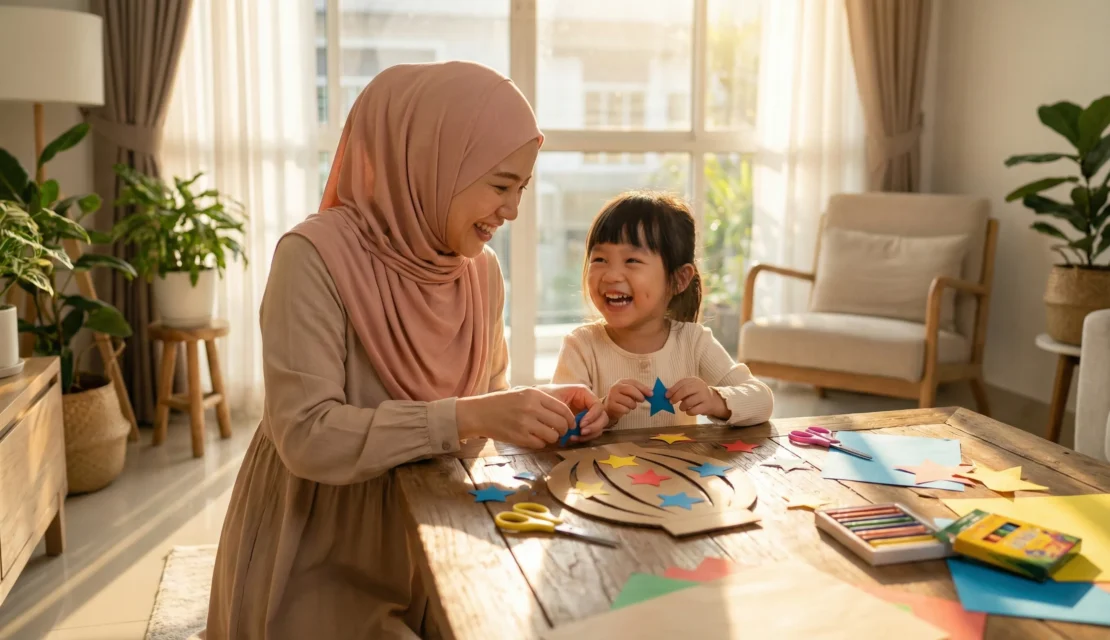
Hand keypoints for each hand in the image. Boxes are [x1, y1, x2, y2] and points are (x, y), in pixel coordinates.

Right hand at [456, 387, 574, 448]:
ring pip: (552, 436)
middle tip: (560, 432)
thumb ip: (541, 400)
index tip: (570, 423)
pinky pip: (540, 444)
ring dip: (552, 438)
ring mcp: (525, 423)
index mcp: (534, 395)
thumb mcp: (522, 392)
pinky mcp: (519, 437)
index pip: (562, 408)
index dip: (570, 418)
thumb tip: (563, 412)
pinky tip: (534, 438)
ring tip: (546, 435)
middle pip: (561, 423)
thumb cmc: (502, 403)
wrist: (479, 413)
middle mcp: (531, 408)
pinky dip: (540, 443)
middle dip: (564, 430)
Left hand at [536, 383, 606, 441]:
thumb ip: (564, 409)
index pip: (598, 406)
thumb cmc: (545, 396)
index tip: (581, 425)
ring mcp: (587, 415)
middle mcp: (588, 404)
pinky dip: (583, 437)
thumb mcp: (554, 399)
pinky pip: (590, 432)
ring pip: (598, 427)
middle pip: (602, 417)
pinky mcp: (583, 424)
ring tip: (574, 437)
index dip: (593, 416)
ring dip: (589, 434)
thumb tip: (575, 423)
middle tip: (581, 433)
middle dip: (594, 427)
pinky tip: (572, 438)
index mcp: (584, 393)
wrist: (536, 402)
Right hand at [604, 378, 652, 423]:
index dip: (643, 388)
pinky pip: (625, 409)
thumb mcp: (629, 392)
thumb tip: (651, 393)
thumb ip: (639, 391)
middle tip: (642, 400)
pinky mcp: (611, 405)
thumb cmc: (623, 398)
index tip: (651, 394)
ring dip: (633, 405)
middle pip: (630, 389)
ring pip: (629, 401)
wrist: (609, 407)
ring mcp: (612, 396)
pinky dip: (627, 411)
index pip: (634, 382)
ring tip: (631, 405)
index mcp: (622, 382)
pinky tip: (624, 409)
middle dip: (639, 396)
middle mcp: (615, 387)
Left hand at [667, 377, 729, 419]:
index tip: (666, 395)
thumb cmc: (695, 394)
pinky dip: (688, 412)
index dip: (673, 389)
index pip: (682, 382)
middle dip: (676, 397)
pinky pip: (694, 410)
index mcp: (694, 380)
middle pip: (685, 390)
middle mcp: (700, 386)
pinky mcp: (707, 406)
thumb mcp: (688, 388)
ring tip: (682, 407)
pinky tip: (688, 411)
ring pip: (689, 402)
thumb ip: (678, 390)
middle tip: (671, 402)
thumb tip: (666, 393)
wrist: (712, 400)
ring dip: (682, 406)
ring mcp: (705, 396)